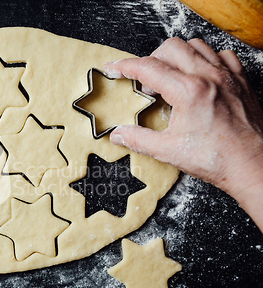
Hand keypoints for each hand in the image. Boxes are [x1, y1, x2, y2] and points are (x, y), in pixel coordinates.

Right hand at [104, 38, 262, 230]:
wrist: (253, 166)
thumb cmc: (217, 159)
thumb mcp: (168, 151)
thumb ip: (138, 139)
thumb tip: (118, 134)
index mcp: (188, 92)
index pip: (148, 68)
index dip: (125, 67)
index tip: (114, 69)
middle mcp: (209, 77)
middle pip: (171, 48)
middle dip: (151, 60)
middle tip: (145, 82)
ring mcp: (227, 76)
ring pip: (196, 46)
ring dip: (177, 56)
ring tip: (170, 77)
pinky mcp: (241, 81)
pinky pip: (221, 55)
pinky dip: (206, 59)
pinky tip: (199, 76)